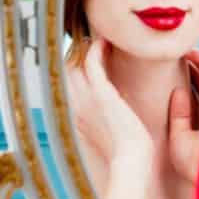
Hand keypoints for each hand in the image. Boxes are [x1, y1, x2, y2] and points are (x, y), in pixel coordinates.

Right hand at [67, 39, 153, 170]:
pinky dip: (96, 51)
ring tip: (98, 40)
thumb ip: (102, 118)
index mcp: (75, 115)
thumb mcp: (108, 132)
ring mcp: (86, 99)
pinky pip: (93, 64)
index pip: (67, 85)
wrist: (132, 158)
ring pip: (76, 65)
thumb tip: (107, 106)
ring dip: (86, 50)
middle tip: (89, 43)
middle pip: (67, 72)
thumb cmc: (125, 149)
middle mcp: (76, 106)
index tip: (83, 58)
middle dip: (76, 56)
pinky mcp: (101, 93)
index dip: (73, 69)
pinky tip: (103, 43)